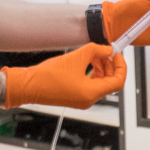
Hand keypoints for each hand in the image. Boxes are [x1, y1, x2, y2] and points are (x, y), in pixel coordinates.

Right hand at [3, 44, 125, 108]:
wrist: (28, 86)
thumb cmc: (48, 76)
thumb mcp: (76, 57)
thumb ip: (96, 51)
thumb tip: (107, 50)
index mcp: (91, 93)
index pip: (118, 81)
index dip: (121, 66)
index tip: (117, 54)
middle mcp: (89, 100)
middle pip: (110, 82)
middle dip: (111, 65)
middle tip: (107, 51)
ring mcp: (82, 100)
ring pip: (101, 83)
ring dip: (102, 68)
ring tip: (97, 54)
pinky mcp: (75, 97)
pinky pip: (91, 85)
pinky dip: (93, 73)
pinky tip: (89, 61)